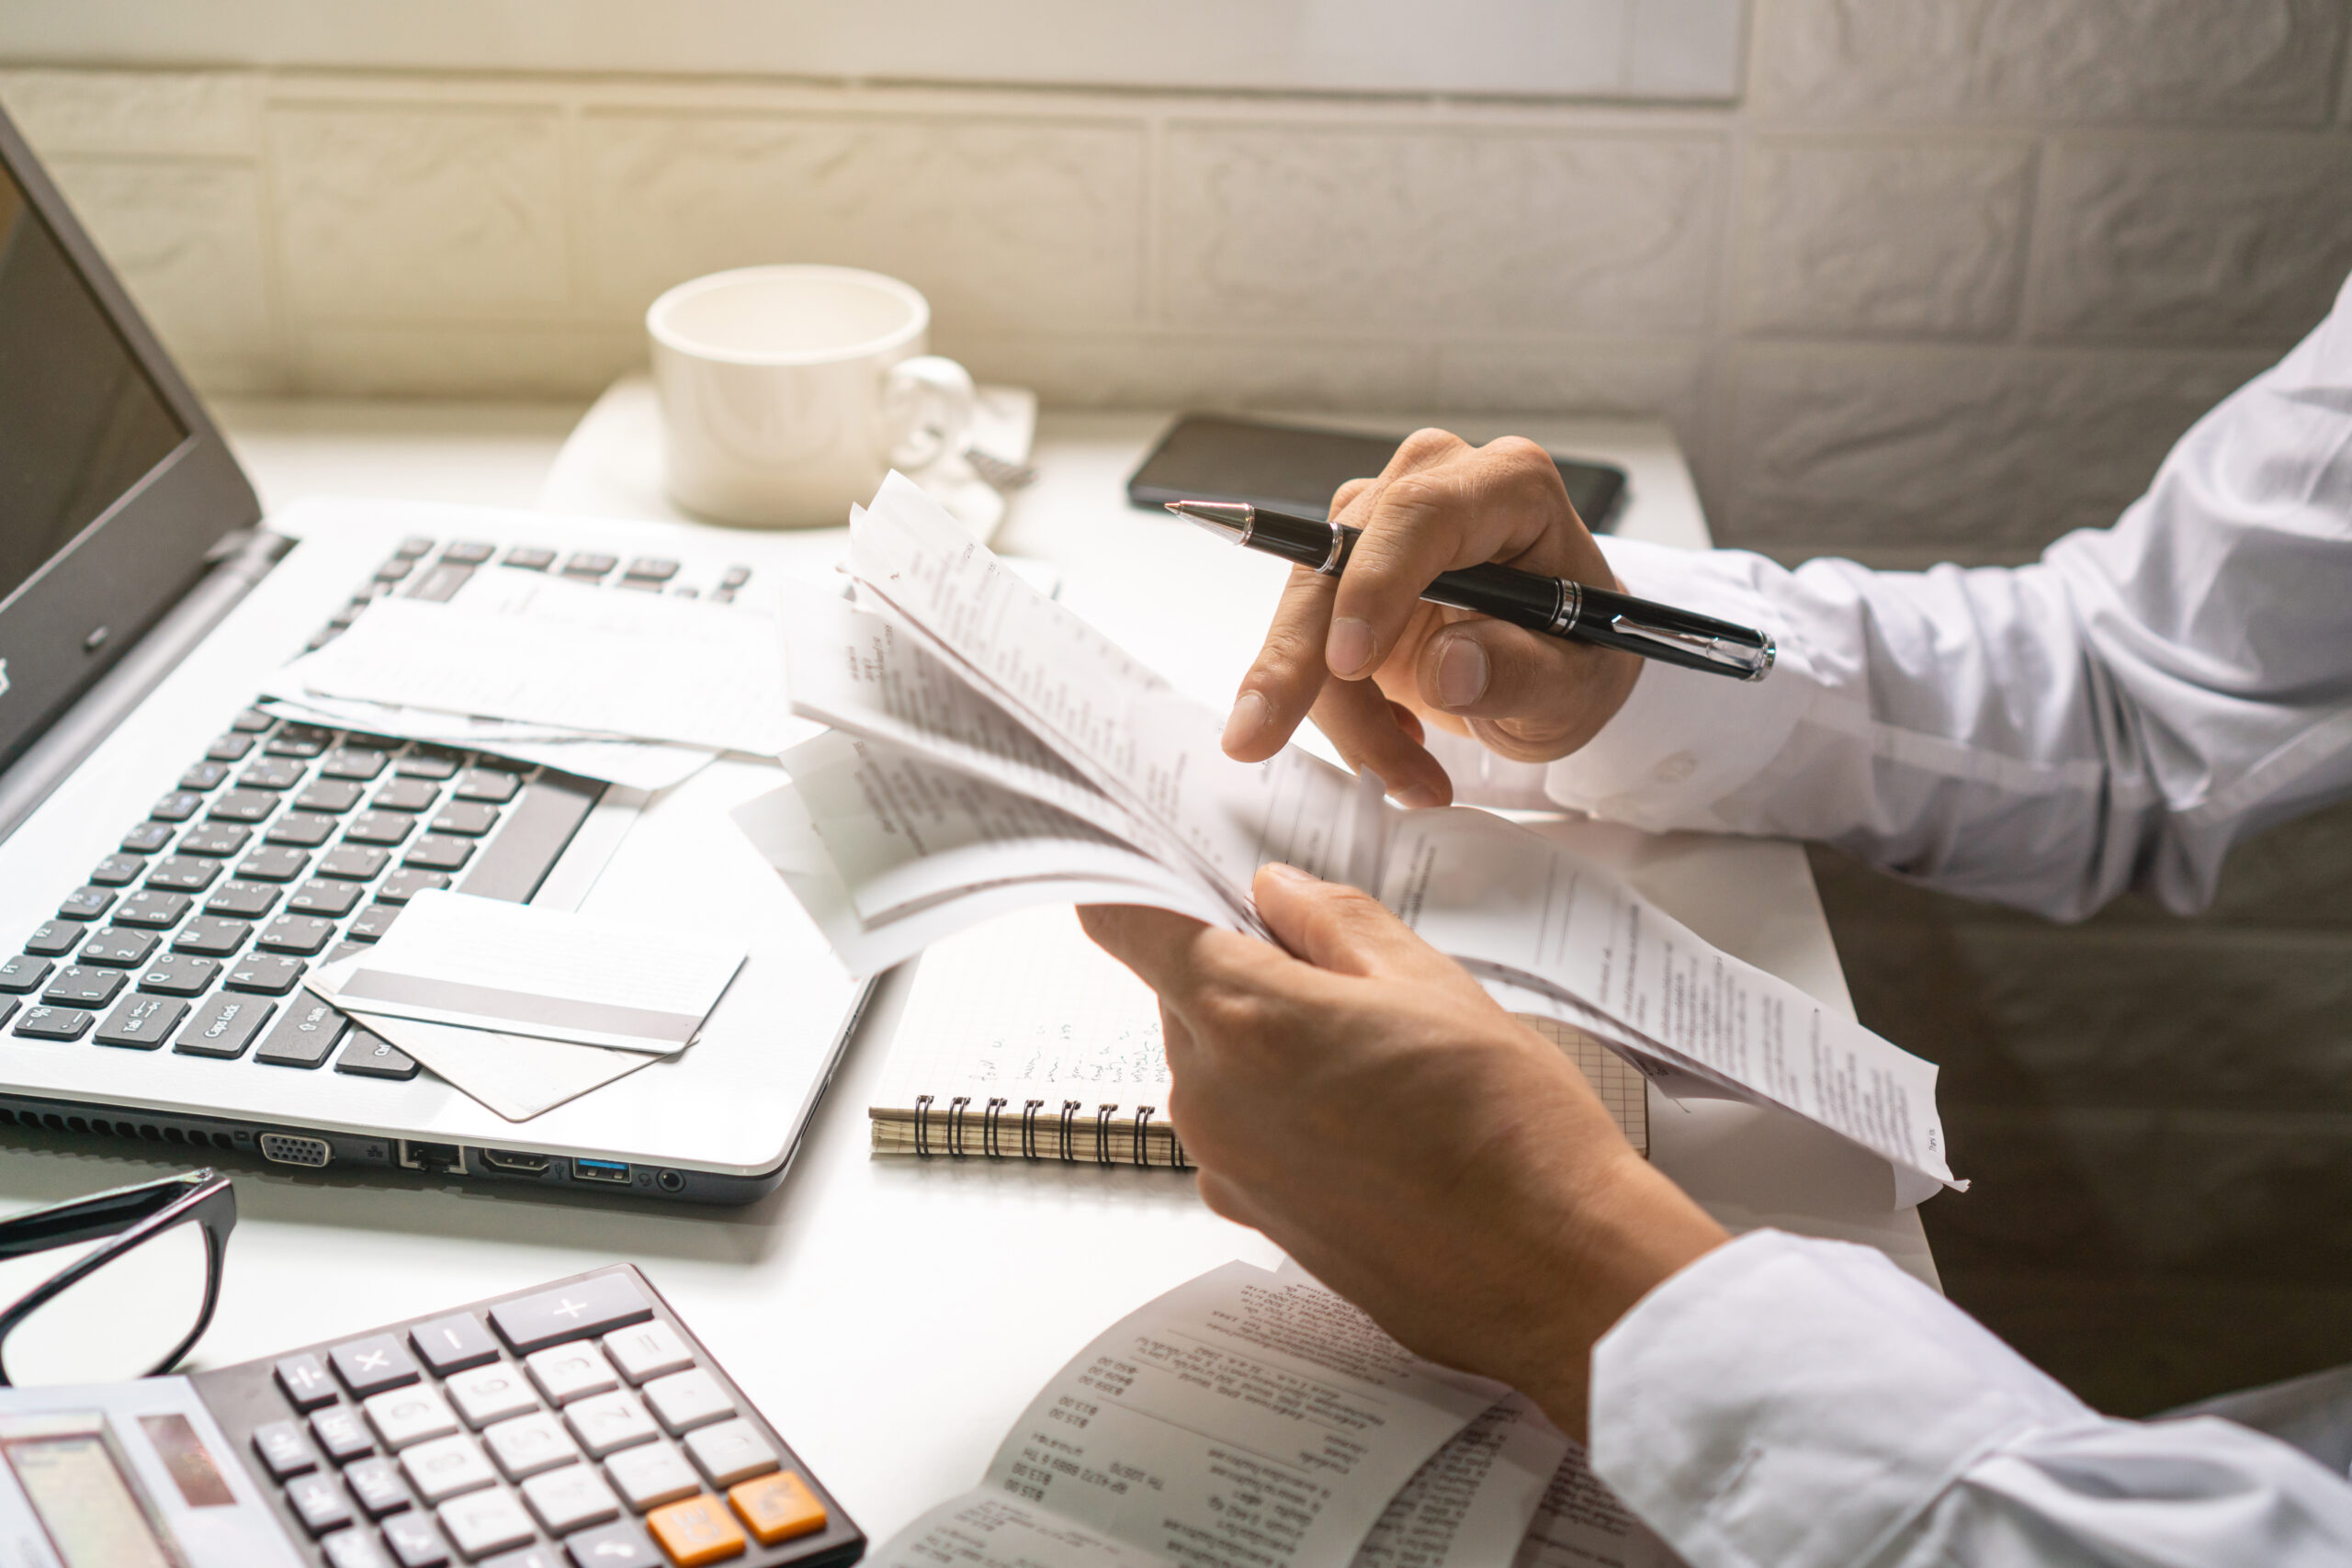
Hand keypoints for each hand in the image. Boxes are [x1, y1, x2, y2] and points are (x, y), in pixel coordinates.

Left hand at [1080, 865, 1725, 1437]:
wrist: (1555, 1274)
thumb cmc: (1512, 1133)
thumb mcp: (1432, 983)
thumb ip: (1336, 921)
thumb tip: (1276, 890)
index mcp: (1247, 1018)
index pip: (1128, 925)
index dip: (1137, 884)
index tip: (1168, 868)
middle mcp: (1211, 1097)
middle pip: (1182, 994)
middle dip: (1243, 967)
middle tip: (1342, 971)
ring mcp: (1225, 1167)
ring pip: (1212, 1064)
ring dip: (1266, 1043)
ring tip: (1378, 1059)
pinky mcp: (1252, 1218)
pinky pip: (1239, 1132)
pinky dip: (1280, 1111)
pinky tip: (1371, 1122)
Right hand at [1220, 430, 1642, 808]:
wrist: (1561, 665)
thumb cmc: (1580, 656)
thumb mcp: (1577, 685)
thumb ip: (1522, 674)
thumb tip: (1447, 670)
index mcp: (1507, 487)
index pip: (1419, 514)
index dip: (1373, 584)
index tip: (1347, 663)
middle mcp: (1433, 488)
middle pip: (1337, 561)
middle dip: (1299, 660)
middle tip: (1258, 735)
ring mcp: (1380, 529)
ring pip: (1312, 613)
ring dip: (1340, 710)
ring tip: (1409, 775)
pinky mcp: (1347, 576)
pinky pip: (1310, 644)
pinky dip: (1340, 710)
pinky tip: (1398, 743)